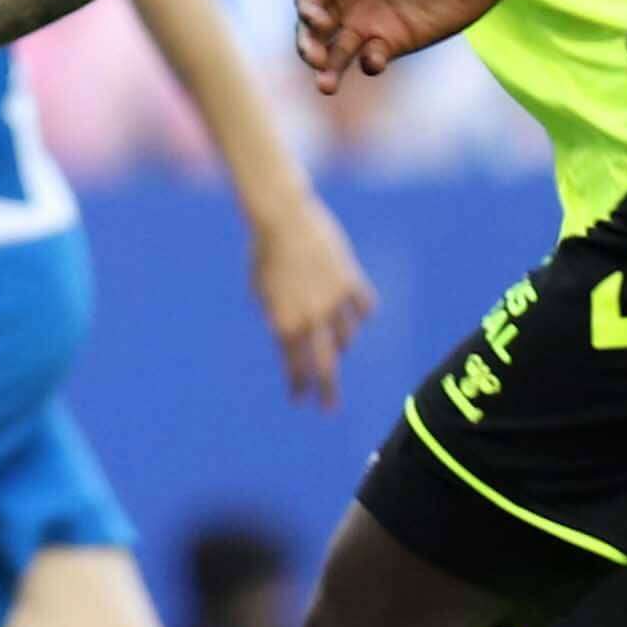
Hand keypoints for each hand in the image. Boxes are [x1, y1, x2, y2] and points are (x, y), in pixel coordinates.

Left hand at [247, 193, 375, 405]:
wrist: (283, 218)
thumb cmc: (265, 253)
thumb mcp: (262, 289)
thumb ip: (277, 315)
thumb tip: (288, 333)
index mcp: (283, 322)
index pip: (294, 364)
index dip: (297, 384)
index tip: (299, 398)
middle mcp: (310, 318)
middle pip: (325, 365)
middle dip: (327, 390)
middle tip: (329, 408)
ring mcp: (333, 302)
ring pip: (347, 336)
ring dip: (342, 342)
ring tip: (337, 342)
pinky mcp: (351, 282)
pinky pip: (364, 309)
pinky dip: (360, 313)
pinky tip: (356, 312)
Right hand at [296, 0, 505, 95]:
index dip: (307, 10)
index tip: (320, 19)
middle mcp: (351, 0)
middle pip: (313, 30)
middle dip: (307, 46)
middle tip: (315, 58)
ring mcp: (372, 25)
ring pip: (336, 52)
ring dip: (326, 69)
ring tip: (325, 85)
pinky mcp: (395, 43)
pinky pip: (370, 60)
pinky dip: (368, 63)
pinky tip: (376, 58)